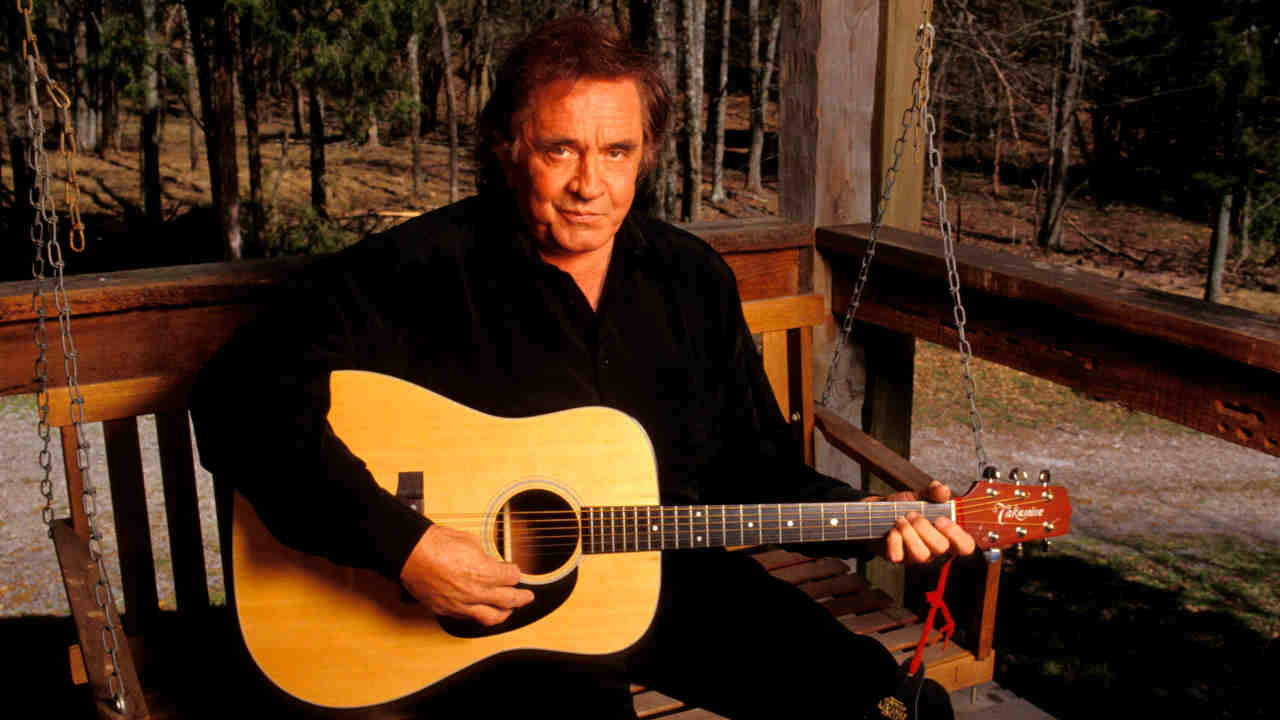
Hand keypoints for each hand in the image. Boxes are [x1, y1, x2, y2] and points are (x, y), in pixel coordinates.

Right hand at [399, 524, 534, 625]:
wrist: (410, 553)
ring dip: (504, 613)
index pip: (512, 578)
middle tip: (527, 596)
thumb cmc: (436, 543)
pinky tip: (481, 610)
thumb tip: (488, 560)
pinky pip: (469, 618)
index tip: (515, 571)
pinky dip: (478, 614)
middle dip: (522, 598)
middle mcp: (476, 592)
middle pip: (509, 601)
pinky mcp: (447, 610)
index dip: (515, 573)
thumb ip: (483, 555)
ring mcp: (462, 605)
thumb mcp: (469, 541)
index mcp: (485, 573)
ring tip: (509, 610)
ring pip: (491, 617)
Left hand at [864, 480, 975, 563]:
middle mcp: (933, 549)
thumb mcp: (918, 496)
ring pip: (921, 555)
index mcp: (944, 534)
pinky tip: (892, 530)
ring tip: (901, 519)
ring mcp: (915, 557)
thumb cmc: (901, 507)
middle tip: (912, 514)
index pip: (965, 546)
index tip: (940, 519)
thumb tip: (944, 490)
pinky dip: (893, 539)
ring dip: (908, 532)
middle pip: (941, 548)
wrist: (874, 512)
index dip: (956, 534)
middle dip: (924, 526)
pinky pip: (898, 556)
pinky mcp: (898, 559)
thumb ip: (933, 492)